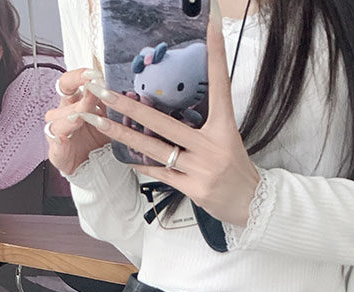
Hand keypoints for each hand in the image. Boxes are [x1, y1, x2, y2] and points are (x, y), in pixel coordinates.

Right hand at [43, 68, 112, 175]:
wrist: (102, 171)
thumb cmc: (104, 142)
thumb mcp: (111, 119)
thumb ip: (111, 102)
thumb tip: (120, 82)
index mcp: (76, 102)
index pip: (70, 82)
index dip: (79, 75)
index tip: (93, 73)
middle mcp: (65, 113)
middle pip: (64, 95)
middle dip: (81, 93)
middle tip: (94, 90)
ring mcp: (58, 131)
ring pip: (58, 116)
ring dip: (72, 113)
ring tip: (82, 114)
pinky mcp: (57, 151)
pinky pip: (55, 139)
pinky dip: (62, 133)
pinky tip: (69, 130)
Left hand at [74, 15, 260, 227]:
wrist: (253, 204)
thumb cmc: (237, 170)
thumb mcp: (228, 139)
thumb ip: (203, 126)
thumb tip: (174, 110)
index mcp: (223, 127)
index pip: (219, 85)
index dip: (216, 55)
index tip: (212, 25)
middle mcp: (211, 146)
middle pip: (164, 123)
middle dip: (131, 106)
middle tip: (105, 91)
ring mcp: (200, 169)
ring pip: (154, 149)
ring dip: (123, 136)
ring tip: (100, 121)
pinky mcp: (193, 188)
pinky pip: (161, 173)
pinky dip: (144, 165)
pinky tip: (127, 158)